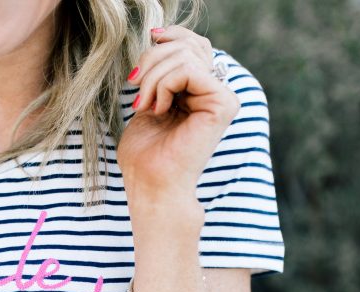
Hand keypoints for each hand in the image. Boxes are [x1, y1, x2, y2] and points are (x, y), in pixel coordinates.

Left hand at [117, 25, 240, 204]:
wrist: (151, 186)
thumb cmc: (145, 155)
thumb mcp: (149, 100)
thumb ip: (161, 70)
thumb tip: (159, 36)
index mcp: (202, 92)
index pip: (192, 45)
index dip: (169, 38)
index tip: (145, 52)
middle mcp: (217, 93)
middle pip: (188, 45)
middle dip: (153, 60)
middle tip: (136, 88)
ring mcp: (223, 98)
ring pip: (185, 54)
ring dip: (153, 77)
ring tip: (145, 105)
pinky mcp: (223, 104)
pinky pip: (188, 69)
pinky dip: (164, 84)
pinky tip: (158, 109)